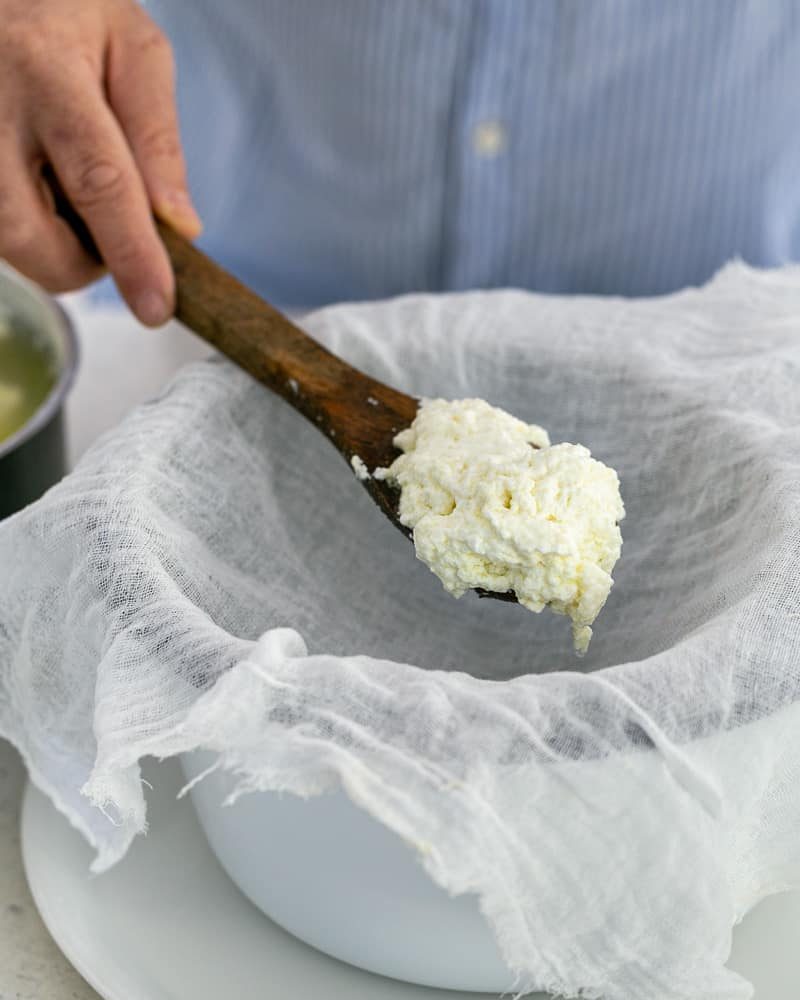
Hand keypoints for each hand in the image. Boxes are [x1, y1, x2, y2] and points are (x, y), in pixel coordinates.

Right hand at [0, 0, 201, 324]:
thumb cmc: (67, 11)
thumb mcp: (133, 49)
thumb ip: (157, 137)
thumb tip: (178, 227)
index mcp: (46, 71)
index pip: (99, 182)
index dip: (131, 253)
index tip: (156, 307)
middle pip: (29, 233)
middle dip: (78, 263)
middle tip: (104, 229)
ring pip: (3, 240)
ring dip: (47, 245)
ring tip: (61, 184)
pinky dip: (22, 227)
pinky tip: (32, 180)